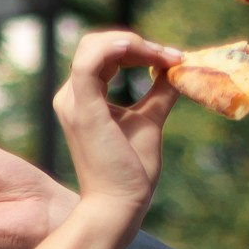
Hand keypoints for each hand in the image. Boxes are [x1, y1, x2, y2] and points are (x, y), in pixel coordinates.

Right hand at [53, 31, 179, 219]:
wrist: (119, 205)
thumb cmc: (131, 170)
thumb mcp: (150, 120)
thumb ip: (160, 92)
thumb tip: (177, 68)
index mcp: (83, 98)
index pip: (104, 54)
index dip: (138, 49)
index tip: (172, 59)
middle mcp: (71, 96)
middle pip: (97, 45)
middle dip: (137, 44)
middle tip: (172, 57)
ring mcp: (73, 102)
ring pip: (93, 46)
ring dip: (132, 43)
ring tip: (164, 56)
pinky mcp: (83, 109)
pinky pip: (90, 61)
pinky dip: (116, 47)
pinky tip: (142, 50)